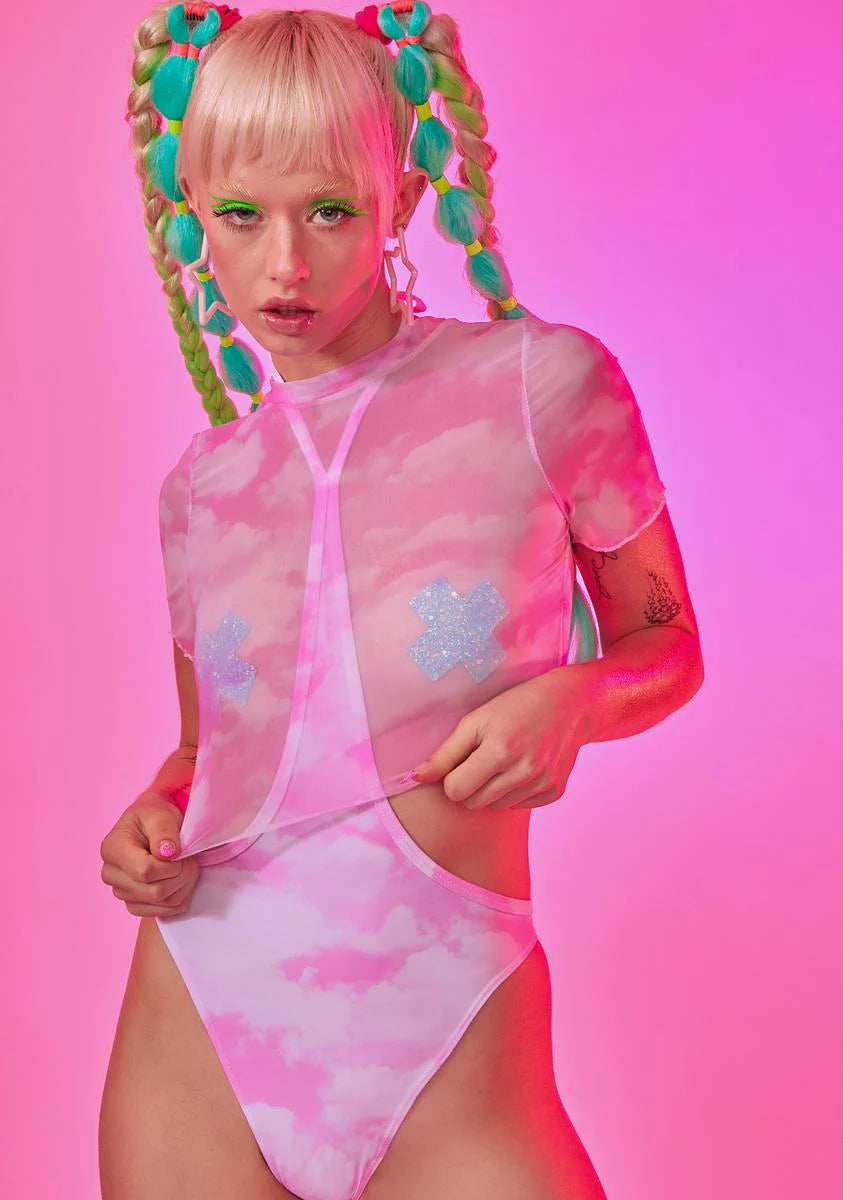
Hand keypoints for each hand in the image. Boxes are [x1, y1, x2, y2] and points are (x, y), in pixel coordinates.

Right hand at [99, 792, 199, 917]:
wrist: (152, 826)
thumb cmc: (155, 817)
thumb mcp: (160, 814)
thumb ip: (164, 831)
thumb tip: (167, 853)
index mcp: (112, 849)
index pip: (145, 872)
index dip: (171, 866)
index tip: (180, 852)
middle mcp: (111, 874)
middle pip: (155, 892)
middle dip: (181, 876)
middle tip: (189, 859)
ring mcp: (120, 892)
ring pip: (161, 904)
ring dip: (183, 886)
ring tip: (185, 866)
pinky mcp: (133, 904)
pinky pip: (161, 913)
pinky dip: (178, 899)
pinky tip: (180, 881)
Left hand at [410, 670, 590, 810]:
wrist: (571, 703)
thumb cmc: (516, 705)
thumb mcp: (476, 720)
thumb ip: (445, 753)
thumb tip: (415, 777)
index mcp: (499, 750)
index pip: (455, 791)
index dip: (452, 777)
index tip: (462, 760)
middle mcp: (523, 772)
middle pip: (473, 803)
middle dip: (471, 784)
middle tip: (483, 758)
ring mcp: (542, 784)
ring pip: (495, 807)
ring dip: (492, 788)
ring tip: (504, 759)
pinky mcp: (555, 792)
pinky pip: (519, 806)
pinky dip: (515, 792)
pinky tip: (523, 766)